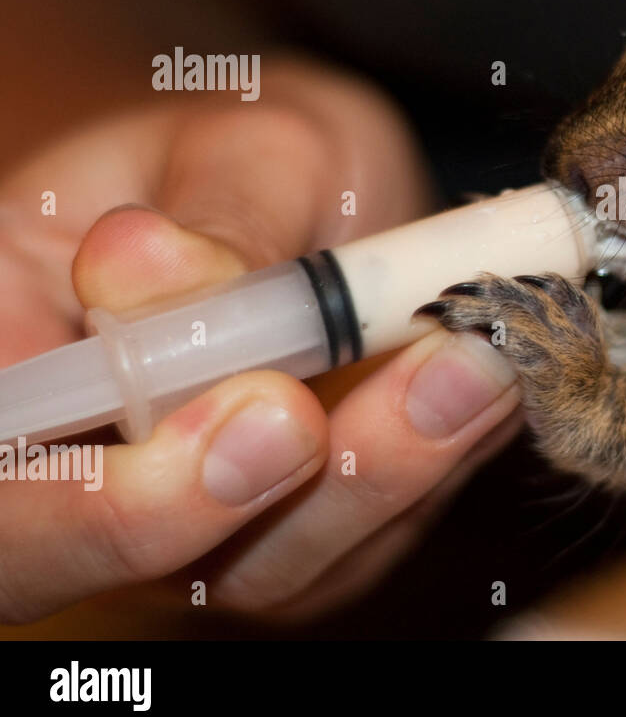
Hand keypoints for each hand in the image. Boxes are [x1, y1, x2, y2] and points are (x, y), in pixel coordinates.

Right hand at [0, 58, 522, 623]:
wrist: (305, 196)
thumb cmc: (244, 162)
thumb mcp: (238, 143)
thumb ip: (209, 211)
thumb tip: (149, 267)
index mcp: (17, 370)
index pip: (7, 498)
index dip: (103, 503)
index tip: (258, 409)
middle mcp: (96, 477)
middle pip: (139, 572)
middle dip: (271, 504)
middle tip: (392, 397)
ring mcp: (208, 522)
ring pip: (280, 569)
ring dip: (387, 477)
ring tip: (472, 361)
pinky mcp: (313, 530)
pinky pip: (372, 536)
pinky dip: (438, 464)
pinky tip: (488, 377)